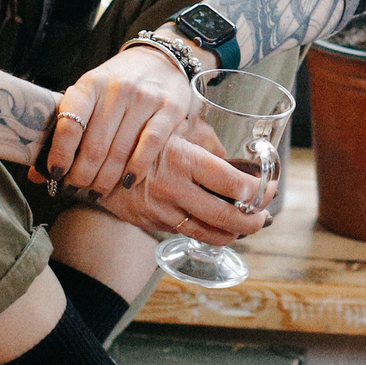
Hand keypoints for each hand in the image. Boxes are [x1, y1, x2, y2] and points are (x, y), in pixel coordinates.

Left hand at [46, 44, 202, 195]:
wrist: (160, 60)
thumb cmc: (117, 84)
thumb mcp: (89, 96)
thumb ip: (66, 129)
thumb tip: (38, 175)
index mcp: (90, 84)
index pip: (68, 123)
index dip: (59, 154)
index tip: (55, 174)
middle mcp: (117, 89)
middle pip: (95, 145)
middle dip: (82, 175)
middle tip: (77, 188)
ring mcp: (145, 98)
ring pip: (120, 150)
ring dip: (106, 179)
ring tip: (98, 191)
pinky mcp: (170, 108)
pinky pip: (150, 146)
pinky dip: (136, 168)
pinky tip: (127, 182)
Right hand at [96, 132, 276, 246]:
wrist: (96, 157)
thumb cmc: (144, 137)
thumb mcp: (177, 131)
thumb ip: (207, 146)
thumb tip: (244, 163)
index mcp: (184, 158)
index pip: (234, 183)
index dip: (259, 191)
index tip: (269, 187)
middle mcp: (174, 187)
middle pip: (227, 216)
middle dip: (253, 220)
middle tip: (262, 216)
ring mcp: (161, 209)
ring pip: (209, 232)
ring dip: (234, 233)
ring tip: (244, 226)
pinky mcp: (152, 222)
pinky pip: (188, 232)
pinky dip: (208, 233)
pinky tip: (218, 227)